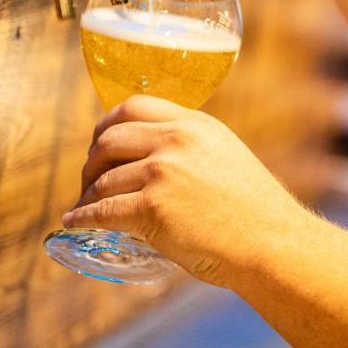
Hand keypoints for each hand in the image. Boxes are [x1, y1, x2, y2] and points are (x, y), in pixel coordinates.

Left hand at [64, 95, 310, 286]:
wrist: (271, 241)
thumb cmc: (253, 209)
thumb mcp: (226, 157)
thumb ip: (191, 149)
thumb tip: (149, 159)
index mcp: (197, 124)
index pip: (135, 106)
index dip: (107, 125)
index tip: (99, 144)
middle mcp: (178, 140)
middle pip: (108, 139)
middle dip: (90, 162)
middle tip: (90, 182)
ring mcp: (164, 172)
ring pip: (102, 180)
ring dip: (87, 196)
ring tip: (87, 208)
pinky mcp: (152, 207)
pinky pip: (100, 211)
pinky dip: (82, 218)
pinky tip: (76, 222)